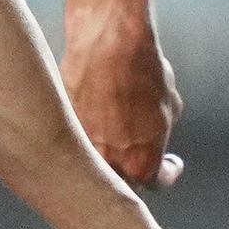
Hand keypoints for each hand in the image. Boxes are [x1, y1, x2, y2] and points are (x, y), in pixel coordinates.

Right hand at [64, 19, 183, 190]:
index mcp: (139, 164)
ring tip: (110, 127)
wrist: (107, 45)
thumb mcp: (168, 104)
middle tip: (136, 150)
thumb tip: (155, 127)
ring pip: (93, 160)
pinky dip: (83, 127)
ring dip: (104, 149)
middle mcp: (106, 164)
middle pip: (120, 181)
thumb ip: (160, 128)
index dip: (165, 172)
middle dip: (131, 166)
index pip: (155, 182)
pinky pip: (73, 136)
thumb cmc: (140, 72)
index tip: (167, 165)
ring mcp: (78, 147)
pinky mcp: (59, 125)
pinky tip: (91, 109)